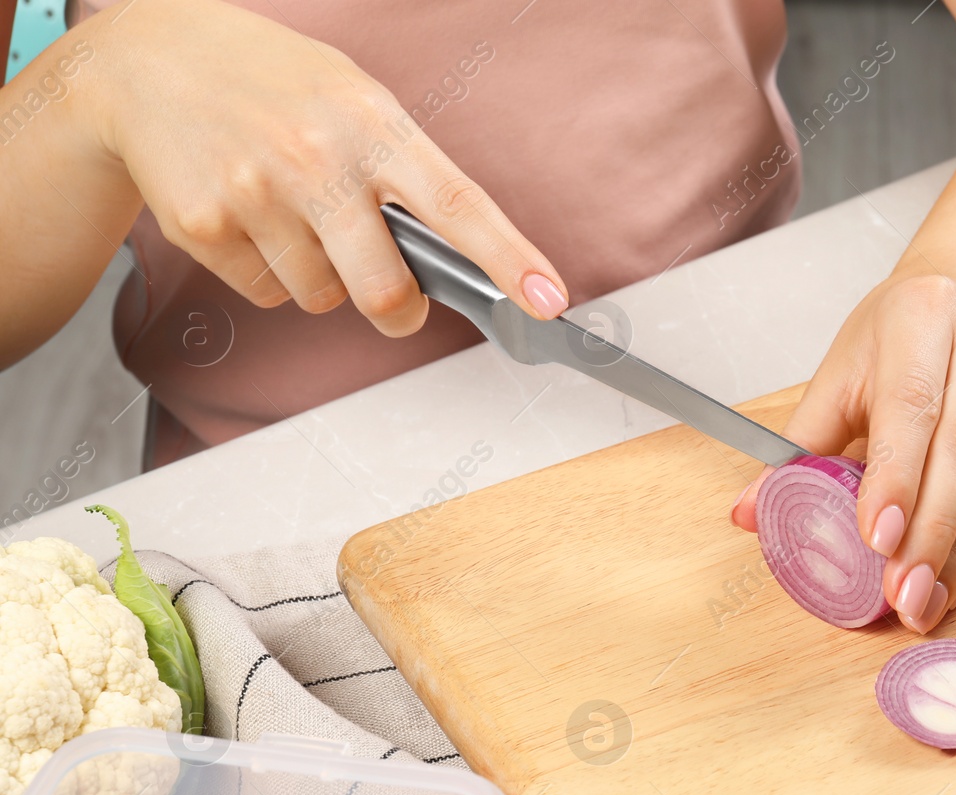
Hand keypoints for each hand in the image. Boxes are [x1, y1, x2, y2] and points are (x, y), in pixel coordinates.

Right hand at [87, 0, 566, 332]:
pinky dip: (266, 272)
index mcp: (370, 124)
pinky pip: (265, 293)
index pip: (457, 203)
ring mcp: (255, 195)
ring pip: (321, 298)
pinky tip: (248, 215)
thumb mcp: (351, 98)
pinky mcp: (204, 227)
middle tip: (397, 300)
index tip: (549, 301)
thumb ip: (403, 169)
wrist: (144, 61)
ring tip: (292, 213)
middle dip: (398, 310)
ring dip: (320, 278)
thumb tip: (459, 254)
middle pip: (384, 288)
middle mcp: (316, 160)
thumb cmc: (271, 83)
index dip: (509, 259)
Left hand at [732, 273, 955, 632]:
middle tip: (902, 595)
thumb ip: (800, 444)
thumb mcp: (841, 373)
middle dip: (934, 531)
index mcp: (922, 312)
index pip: (912, 404)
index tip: (877, 542)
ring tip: (926, 602)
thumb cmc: (900, 337)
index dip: (897, 478)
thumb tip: (750, 512)